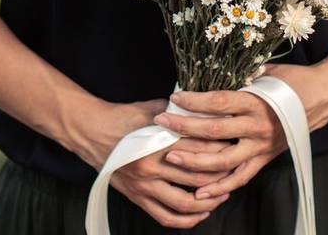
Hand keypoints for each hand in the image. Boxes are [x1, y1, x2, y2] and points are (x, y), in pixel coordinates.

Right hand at [88, 99, 235, 228]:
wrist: (91, 132)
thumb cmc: (122, 117)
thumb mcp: (152, 108)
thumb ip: (178, 112)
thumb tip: (206, 109)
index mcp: (158, 141)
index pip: (201, 148)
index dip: (222, 147)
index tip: (235, 144)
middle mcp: (153, 166)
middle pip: (199, 176)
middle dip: (222, 174)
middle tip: (236, 169)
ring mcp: (145, 185)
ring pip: (186, 202)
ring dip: (209, 201)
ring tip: (223, 194)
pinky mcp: (138, 198)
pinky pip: (166, 217)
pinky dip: (187, 220)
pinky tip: (200, 213)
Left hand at [155, 61, 327, 199]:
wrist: (323, 97)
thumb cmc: (292, 80)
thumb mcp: (265, 71)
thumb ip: (239, 75)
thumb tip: (209, 69)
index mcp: (256, 101)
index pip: (218, 103)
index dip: (193, 101)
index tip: (174, 98)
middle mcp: (257, 126)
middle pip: (214, 131)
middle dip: (184, 128)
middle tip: (161, 122)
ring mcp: (260, 146)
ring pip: (223, 160)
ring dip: (195, 161)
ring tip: (171, 157)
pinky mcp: (264, 159)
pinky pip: (240, 178)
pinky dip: (220, 187)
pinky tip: (199, 193)